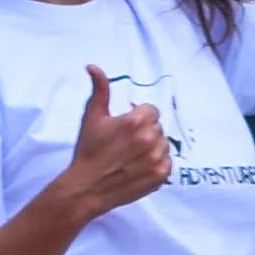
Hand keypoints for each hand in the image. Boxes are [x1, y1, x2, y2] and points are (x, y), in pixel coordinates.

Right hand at [59, 69, 175, 222]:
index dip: (138, 116)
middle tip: (126, 142)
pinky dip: (157, 163)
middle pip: (157, 127)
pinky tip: (138, 166)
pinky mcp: (160, 176)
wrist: (87, 187)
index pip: (151, 110)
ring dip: (152, 146)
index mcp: (135, 121)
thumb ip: (99, 90)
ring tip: (132, 155)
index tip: (126, 126)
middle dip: (144, 131)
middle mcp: (149, 139)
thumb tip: (93, 67)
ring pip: (164, 144)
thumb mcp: (92, 117)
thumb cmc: (88, 151)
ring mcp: (156, 158)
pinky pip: (167, 162)